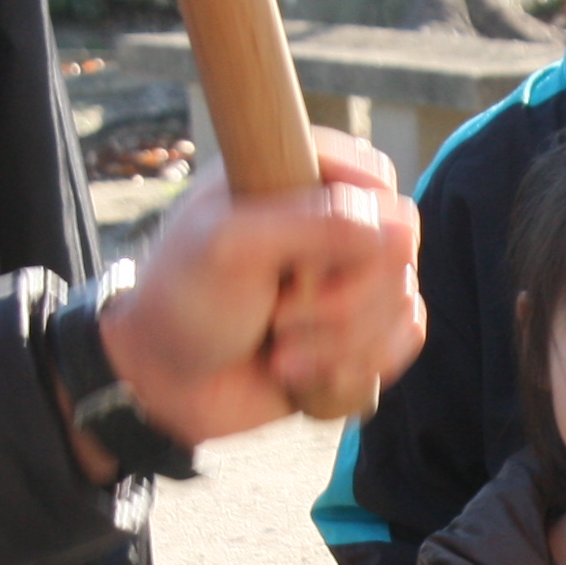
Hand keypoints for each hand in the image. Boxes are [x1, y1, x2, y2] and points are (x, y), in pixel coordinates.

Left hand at [97, 135, 425, 443]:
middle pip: (398, 251)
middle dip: (342, 302)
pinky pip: (402, 347)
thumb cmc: (183, 301)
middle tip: (278, 316)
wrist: (163, 384)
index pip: (376, 180)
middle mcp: (332, 227)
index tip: (308, 258)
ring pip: (402, 304)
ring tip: (280, 355)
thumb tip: (401, 231)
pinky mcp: (358, 335)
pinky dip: (354, 371)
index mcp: (298, 179)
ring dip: (339, 344)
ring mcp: (349, 282)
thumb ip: (315, 223)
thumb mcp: (232, 246)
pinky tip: (303, 378)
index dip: (361, 226)